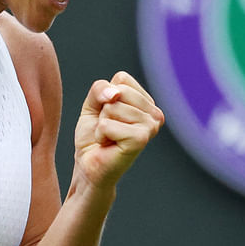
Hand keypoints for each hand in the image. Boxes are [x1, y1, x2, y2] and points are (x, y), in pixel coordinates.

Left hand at [73, 71, 164, 189]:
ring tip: (109, 138)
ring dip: (102, 124)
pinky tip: (108, 145)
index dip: (105, 95)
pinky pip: (106, 124)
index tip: (108, 115)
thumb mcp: (93, 104)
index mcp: (147, 102)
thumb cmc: (93, 137)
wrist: (89, 167)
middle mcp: (154, 113)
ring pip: (112, 106)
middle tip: (108, 129)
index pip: (122, 78)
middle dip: (104, 109)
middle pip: (118, 90)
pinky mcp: (141, 139)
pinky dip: (100, 134)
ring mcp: (150, 126)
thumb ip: (99, 89)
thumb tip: (114, 94)